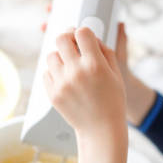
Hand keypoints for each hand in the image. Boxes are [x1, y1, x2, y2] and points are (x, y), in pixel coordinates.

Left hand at [43, 26, 127, 162]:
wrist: (101, 129)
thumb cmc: (112, 101)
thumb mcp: (116, 74)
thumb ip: (104, 51)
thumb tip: (89, 36)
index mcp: (95, 65)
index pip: (82, 32)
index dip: (83, 33)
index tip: (84, 38)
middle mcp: (77, 72)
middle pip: (61, 38)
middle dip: (68, 38)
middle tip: (72, 45)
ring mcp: (62, 83)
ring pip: (51, 55)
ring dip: (60, 56)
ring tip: (70, 66)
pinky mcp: (52, 93)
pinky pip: (46, 72)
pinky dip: (54, 72)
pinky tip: (66, 80)